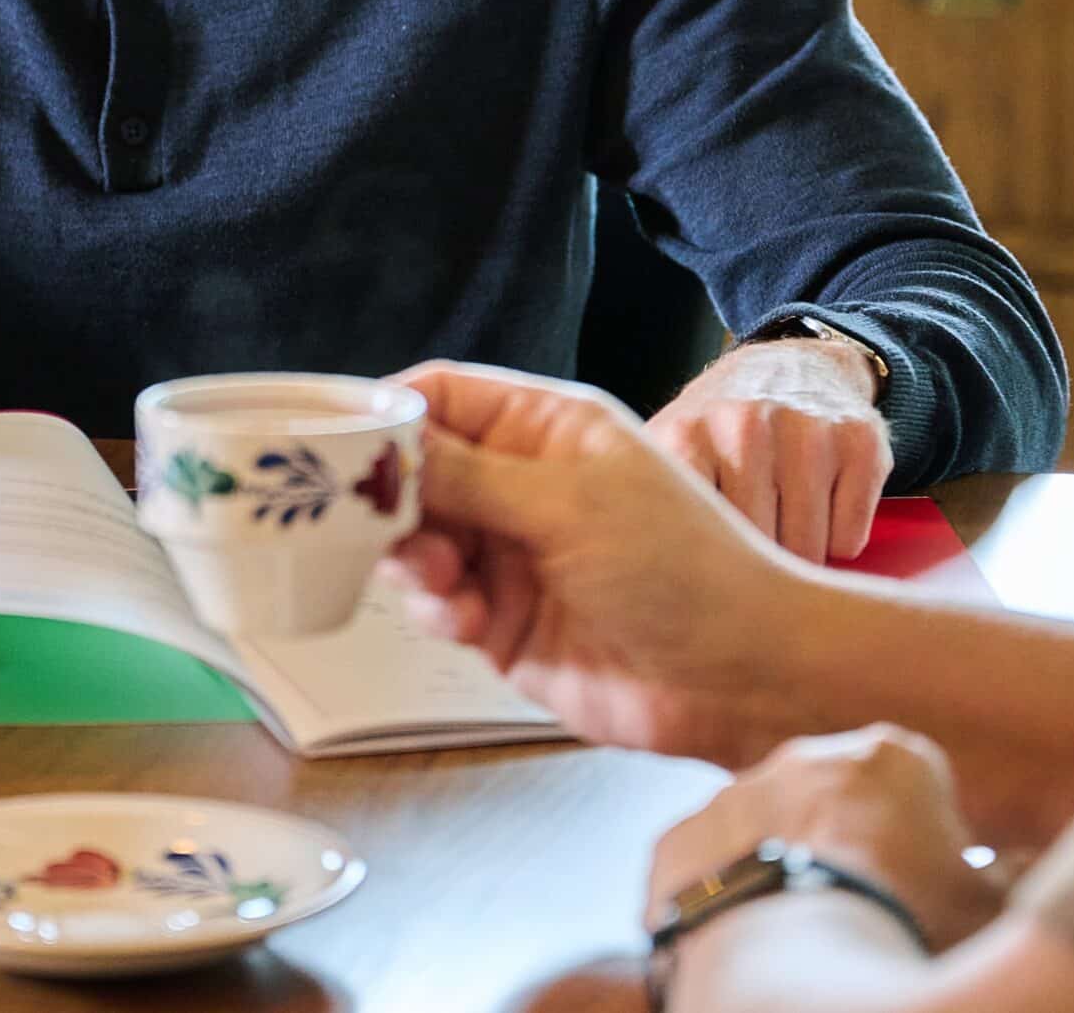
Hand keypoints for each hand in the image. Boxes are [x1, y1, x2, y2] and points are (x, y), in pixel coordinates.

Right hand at [382, 361, 808, 764]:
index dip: (387, 415)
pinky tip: (463, 619)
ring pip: (416, 541)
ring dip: (410, 559)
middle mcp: (522, 484)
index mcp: (546, 428)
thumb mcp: (570, 504)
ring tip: (439, 578)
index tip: (335, 445)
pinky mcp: (503, 622)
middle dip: (387, 499)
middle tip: (366, 523)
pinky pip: (437, 604)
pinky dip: (434, 609)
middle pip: (416, 473)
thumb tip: (390, 443)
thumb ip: (471, 476)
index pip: (443, 397)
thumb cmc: (685, 567)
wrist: (738, 676)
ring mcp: (511, 554)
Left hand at [647, 338, 892, 562]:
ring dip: (800, 560)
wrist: (794, 364)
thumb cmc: (721, 430)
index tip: (697, 583)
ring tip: (783, 527)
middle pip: (754, 553)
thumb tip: (615, 590)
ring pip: (807, 551)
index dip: (697, 573)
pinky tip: (822, 508)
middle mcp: (744, 426)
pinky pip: (849, 537)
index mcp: (686, 438)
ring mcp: (806, 429)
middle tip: (749, 555)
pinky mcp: (859, 440)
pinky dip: (840, 539)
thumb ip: (637, 504)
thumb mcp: (668, 452)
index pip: (690, 540)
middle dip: (755, 570)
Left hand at [649, 726, 1004, 959]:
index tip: (926, 888)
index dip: (925, 840)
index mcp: (894, 757)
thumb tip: (1024, 868)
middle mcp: (808, 756)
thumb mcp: (986, 911)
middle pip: (836, 798)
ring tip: (800, 935)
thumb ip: (1008, 878)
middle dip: (848, 843)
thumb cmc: (909, 936)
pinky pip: (703, 862)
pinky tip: (741, 941)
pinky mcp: (677, 841)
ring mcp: (735, 793)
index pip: (917, 784)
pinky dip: (720, 892)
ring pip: (764, 825)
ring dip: (781, 863)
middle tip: (862, 911)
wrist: (799, 978)